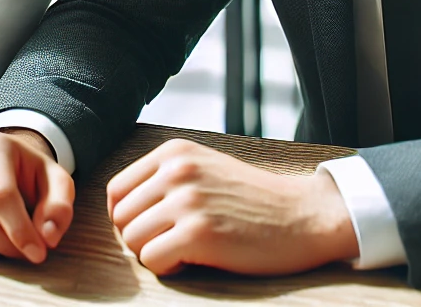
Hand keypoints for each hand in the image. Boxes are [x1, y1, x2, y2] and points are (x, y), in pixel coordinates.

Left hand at [107, 138, 357, 275]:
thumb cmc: (253, 199)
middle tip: (172, 243)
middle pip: (121, 218)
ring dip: (154, 254)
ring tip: (184, 251)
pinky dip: (168, 269)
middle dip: (140, 238)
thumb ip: (165, 178)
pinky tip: (193, 261)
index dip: (127, 216)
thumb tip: (121, 208)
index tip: (152, 228)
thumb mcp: (204, 168)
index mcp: (174, 152)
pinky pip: (152, 260)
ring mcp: (187, 201)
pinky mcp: (198, 234)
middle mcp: (176, 171)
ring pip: (132, 240)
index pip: (117, 190)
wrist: (303, 215)